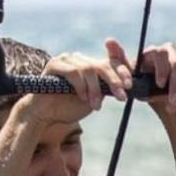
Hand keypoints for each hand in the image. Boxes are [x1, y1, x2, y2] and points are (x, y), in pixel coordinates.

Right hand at [16, 43, 130, 125]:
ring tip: (95, 105)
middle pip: (102, 64)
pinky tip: (82, 98)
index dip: (123, 70)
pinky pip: (73, 72)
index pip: (112, 61)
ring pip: (89, 69)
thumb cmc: (70, 108)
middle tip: (121, 96)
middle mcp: (81, 60)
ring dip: (95, 90)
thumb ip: (107, 90)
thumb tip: (126, 85)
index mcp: (92, 66)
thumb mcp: (95, 99)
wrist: (47, 114)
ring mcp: (67, 60)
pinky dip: (81, 86)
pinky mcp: (54, 64)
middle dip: (114, 81)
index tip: (129, 85)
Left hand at [131, 41, 175, 114]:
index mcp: (150, 53)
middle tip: (174, 101)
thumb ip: (141, 88)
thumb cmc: (150, 91)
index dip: (161, 69)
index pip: (159, 55)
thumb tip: (141, 90)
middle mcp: (167, 48)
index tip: (160, 85)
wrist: (166, 94)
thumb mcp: (142, 90)